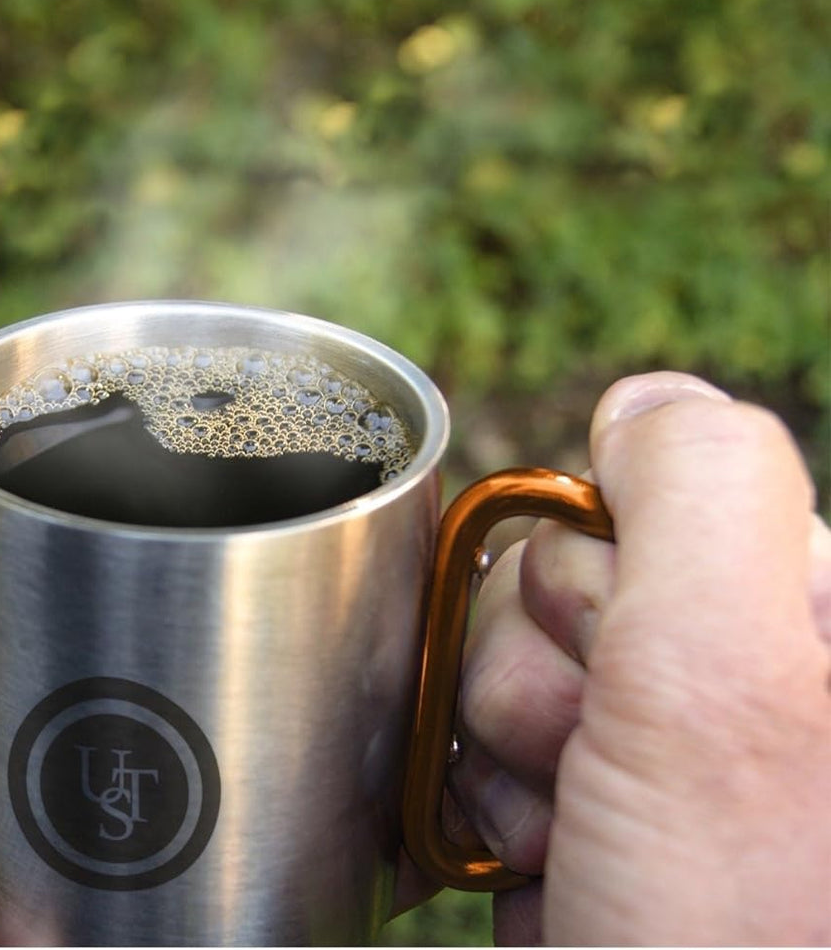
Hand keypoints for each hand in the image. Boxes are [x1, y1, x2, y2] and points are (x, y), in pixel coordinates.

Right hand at [452, 373, 830, 943]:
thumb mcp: (730, 689)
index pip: (647, 510)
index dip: (593, 589)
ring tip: (563, 849)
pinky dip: (499, 824)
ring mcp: (689, 773)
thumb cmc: (742, 941)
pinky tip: (544, 879)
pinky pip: (511, 770)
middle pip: (570, 595)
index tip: (617, 691)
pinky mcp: (625, 838)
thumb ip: (701, 496)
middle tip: (583, 781)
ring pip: (525, 683)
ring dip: (508, 766)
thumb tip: (645, 402)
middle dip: (539, 687)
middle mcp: (767, 694)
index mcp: (817, 631)